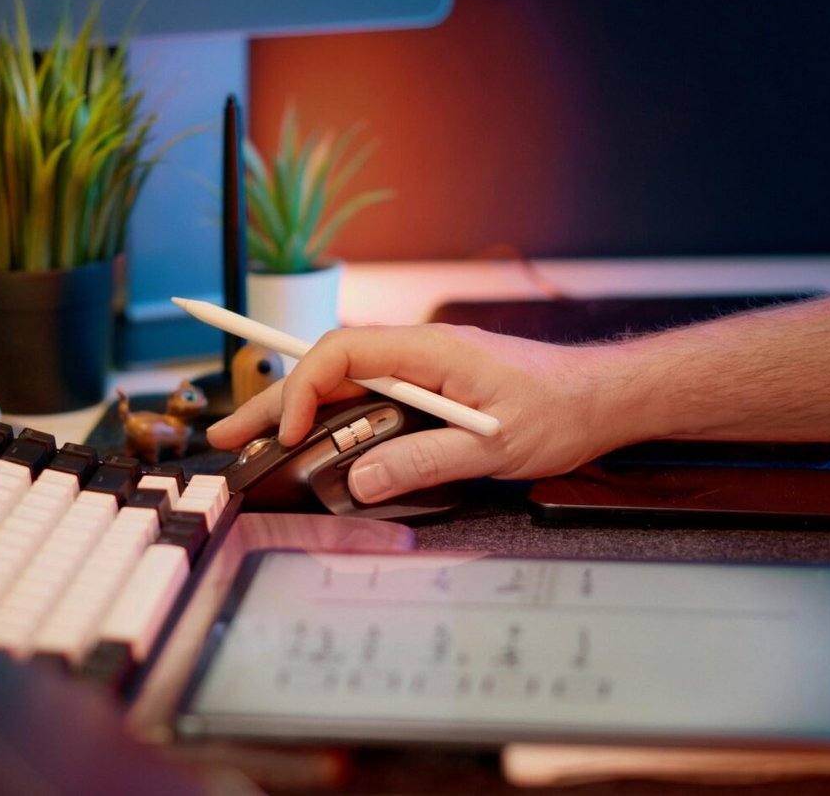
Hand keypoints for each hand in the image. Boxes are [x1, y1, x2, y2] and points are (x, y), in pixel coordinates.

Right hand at [206, 325, 641, 501]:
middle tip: (224, 434)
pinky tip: (308, 442)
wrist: (604, 398)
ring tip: (250, 442)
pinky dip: (329, 419)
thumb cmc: (561, 410)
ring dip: (295, 412)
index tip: (287, 437)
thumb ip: (426, 460)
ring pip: (341, 386)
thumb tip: (361, 480)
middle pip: (326, 369)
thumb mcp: (495, 446)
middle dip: (273, 401)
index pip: (341, 354)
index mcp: (428, 350)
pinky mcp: (428, 391)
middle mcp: (416, 353)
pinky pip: (366, 400)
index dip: (303, 392)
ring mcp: (420, 372)